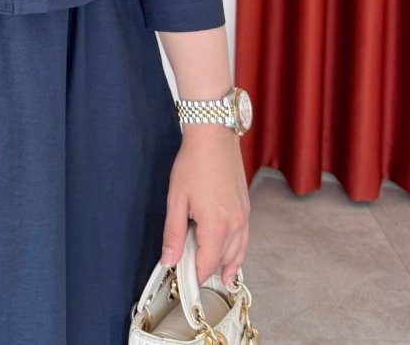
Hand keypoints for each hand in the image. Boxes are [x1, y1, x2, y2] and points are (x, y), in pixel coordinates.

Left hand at [161, 125, 250, 286]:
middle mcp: (235, 227)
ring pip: (237, 254)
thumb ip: (173, 233)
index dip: (192, 275)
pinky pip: (244, 240)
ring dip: (224, 265)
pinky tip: (229, 256)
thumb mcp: (176, 199)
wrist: (214, 137)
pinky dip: (236, 252)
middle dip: (206, 270)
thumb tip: (168, 260)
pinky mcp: (246, 209)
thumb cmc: (193, 163)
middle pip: (223, 262)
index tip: (181, 277)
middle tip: (189, 270)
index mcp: (216, 227)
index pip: (206, 265)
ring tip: (214, 277)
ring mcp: (244, 218)